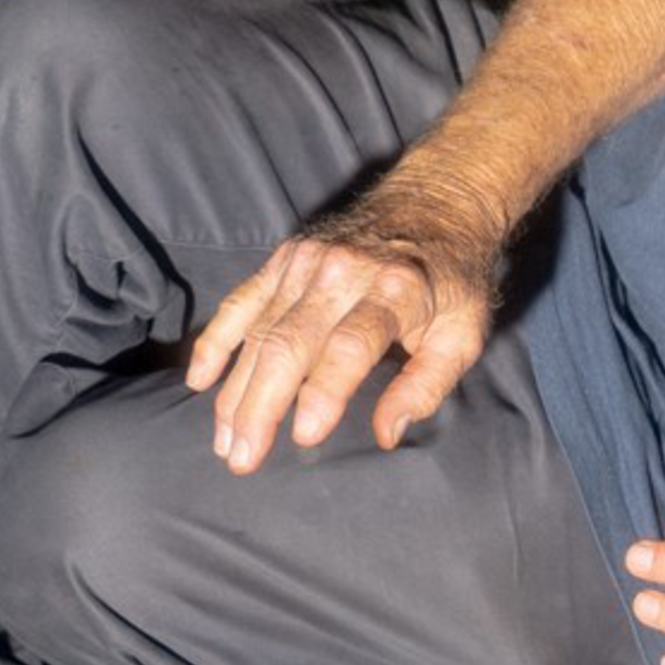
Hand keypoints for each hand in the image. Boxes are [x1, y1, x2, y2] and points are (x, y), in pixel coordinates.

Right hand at [187, 176, 501, 469]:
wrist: (433, 206)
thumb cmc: (451, 283)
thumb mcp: (463, 334)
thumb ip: (427, 385)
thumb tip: (387, 434)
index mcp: (394, 292)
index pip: (349, 346)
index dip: (324, 392)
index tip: (305, 437)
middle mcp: (342, 273)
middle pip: (289, 344)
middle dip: (261, 407)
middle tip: (243, 459)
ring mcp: (306, 262)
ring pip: (258, 332)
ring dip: (236, 390)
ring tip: (225, 441)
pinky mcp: (284, 258)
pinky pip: (240, 302)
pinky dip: (216, 341)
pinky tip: (200, 381)